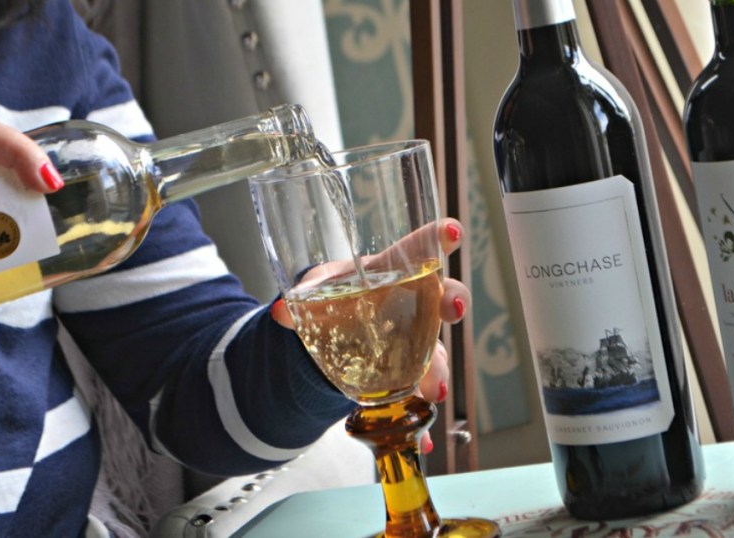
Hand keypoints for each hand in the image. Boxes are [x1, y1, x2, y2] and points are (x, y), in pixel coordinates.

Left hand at [271, 217, 470, 452]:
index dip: (436, 238)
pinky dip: (421, 418)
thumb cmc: (333, 301)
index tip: (451, 230)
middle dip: (451, 301)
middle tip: (451, 309)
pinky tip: (425, 439)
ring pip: (436, 352)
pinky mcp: (408, 375)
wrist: (330, 338)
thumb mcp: (314, 296)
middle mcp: (413, 305)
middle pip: (442, 299)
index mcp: (390, 274)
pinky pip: (419, 395)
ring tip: (435, 390)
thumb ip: (302, 302)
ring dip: (439, 371)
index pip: (419, 250)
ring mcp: (415, 342)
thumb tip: (281, 312)